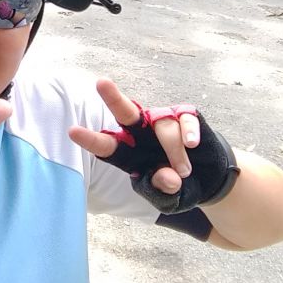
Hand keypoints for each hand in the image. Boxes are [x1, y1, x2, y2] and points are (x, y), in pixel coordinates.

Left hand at [68, 79, 236, 213]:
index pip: (106, 145)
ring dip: (174, 151)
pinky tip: (192, 144)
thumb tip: (167, 177)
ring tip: (184, 171)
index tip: (72, 131)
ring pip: (163, 127)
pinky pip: (185, 120)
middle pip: (125, 111)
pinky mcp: (186, 116)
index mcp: (128, 152)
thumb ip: (163, 190)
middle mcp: (141, 132)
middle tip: (101, 83)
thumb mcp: (169, 199)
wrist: (209, 180)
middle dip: (113, 97)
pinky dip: (189, 132)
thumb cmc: (178, 187)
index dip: (91, 139)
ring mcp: (162, 120)